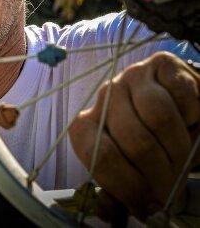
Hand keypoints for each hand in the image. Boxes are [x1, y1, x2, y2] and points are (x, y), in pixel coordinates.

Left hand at [69, 52, 199, 219]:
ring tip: (181, 154)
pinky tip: (188, 122)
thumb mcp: (130, 170)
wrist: (179, 111)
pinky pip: (183, 97)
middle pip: (135, 141)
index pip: (101, 156)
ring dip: (180, 145)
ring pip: (160, 117)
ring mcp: (131, 76)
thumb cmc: (152, 146)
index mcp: (86, 126)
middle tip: (172, 183)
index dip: (132, 185)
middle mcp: (105, 97)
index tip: (152, 201)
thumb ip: (120, 190)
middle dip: (162, 171)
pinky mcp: (161, 64)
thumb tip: (116, 213)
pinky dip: (194, 118)